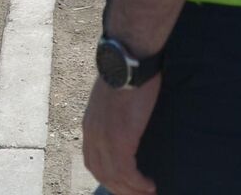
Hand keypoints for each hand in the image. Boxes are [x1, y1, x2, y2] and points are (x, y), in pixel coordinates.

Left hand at [81, 74, 159, 194]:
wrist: (128, 60)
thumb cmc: (126, 73)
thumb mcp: (112, 98)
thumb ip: (113, 114)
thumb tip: (127, 121)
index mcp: (90, 125)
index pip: (93, 161)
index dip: (108, 177)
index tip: (124, 184)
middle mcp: (92, 134)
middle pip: (101, 173)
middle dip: (120, 188)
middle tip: (138, 194)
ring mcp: (104, 137)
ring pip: (114, 177)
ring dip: (131, 190)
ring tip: (148, 193)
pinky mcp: (119, 138)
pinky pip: (126, 172)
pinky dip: (137, 183)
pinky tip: (150, 185)